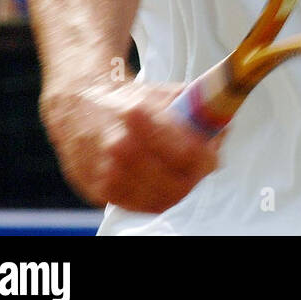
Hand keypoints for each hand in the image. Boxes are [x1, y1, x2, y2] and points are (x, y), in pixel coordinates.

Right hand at [41, 79, 221, 213]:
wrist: (78, 103)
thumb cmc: (126, 98)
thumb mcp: (165, 93)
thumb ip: (197, 111)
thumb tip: (223, 128)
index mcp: (139, 115)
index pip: (188, 153)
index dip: (207, 158)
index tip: (213, 155)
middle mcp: (120, 147)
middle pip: (176, 183)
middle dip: (196, 177)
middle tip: (202, 168)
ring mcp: (106, 173)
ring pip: (159, 200)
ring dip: (178, 190)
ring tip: (184, 175)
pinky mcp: (96, 191)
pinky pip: (138, 206)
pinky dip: (155, 199)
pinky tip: (162, 183)